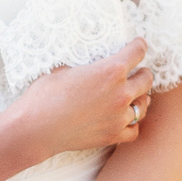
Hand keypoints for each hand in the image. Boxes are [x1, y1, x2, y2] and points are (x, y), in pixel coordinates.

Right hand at [15, 37, 152, 157]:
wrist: (35, 128)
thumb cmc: (44, 96)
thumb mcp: (64, 69)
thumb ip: (87, 68)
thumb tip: (90, 68)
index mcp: (110, 70)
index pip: (137, 53)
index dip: (138, 46)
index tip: (139, 45)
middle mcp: (120, 93)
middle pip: (147, 79)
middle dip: (142, 73)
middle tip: (136, 73)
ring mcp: (119, 116)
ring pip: (143, 105)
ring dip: (139, 98)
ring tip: (133, 97)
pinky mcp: (113, 135)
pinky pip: (134, 129)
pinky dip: (131, 123)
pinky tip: (124, 119)